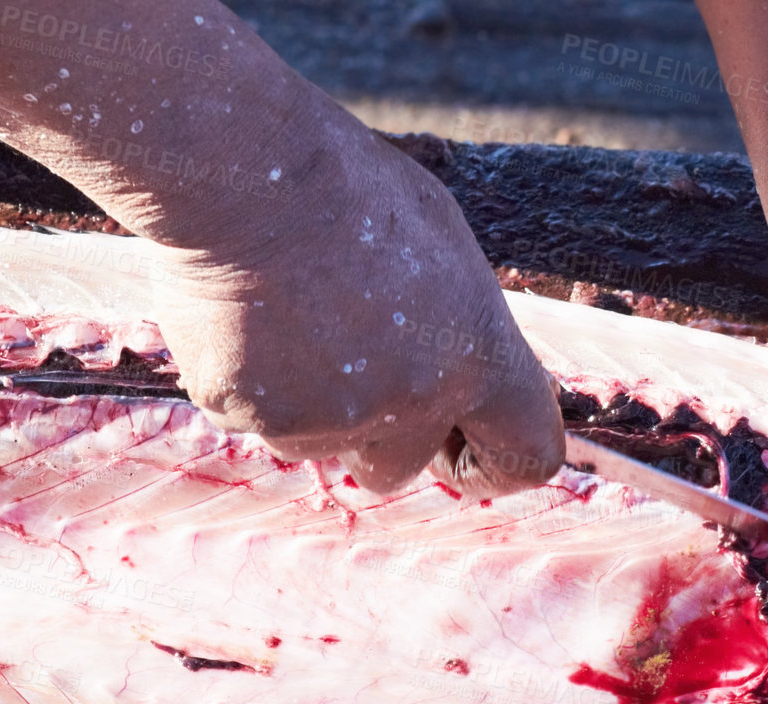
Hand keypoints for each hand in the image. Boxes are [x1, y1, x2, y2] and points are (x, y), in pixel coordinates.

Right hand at [152, 121, 562, 496]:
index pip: (526, 455)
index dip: (498, 462)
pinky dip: (248, 382)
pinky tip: (241, 316)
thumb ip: (455, 327)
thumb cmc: (346, 185)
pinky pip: (253, 420)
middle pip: (397, 466)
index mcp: (475, 357)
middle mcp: (411, 403)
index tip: (469, 445)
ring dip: (308, 405)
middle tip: (343, 357)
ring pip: (320, 446)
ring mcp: (324, 419)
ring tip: (287, 315)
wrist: (241, 171)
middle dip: (375, 430)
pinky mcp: (246, 415)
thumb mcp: (439, 242)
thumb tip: (450, 374)